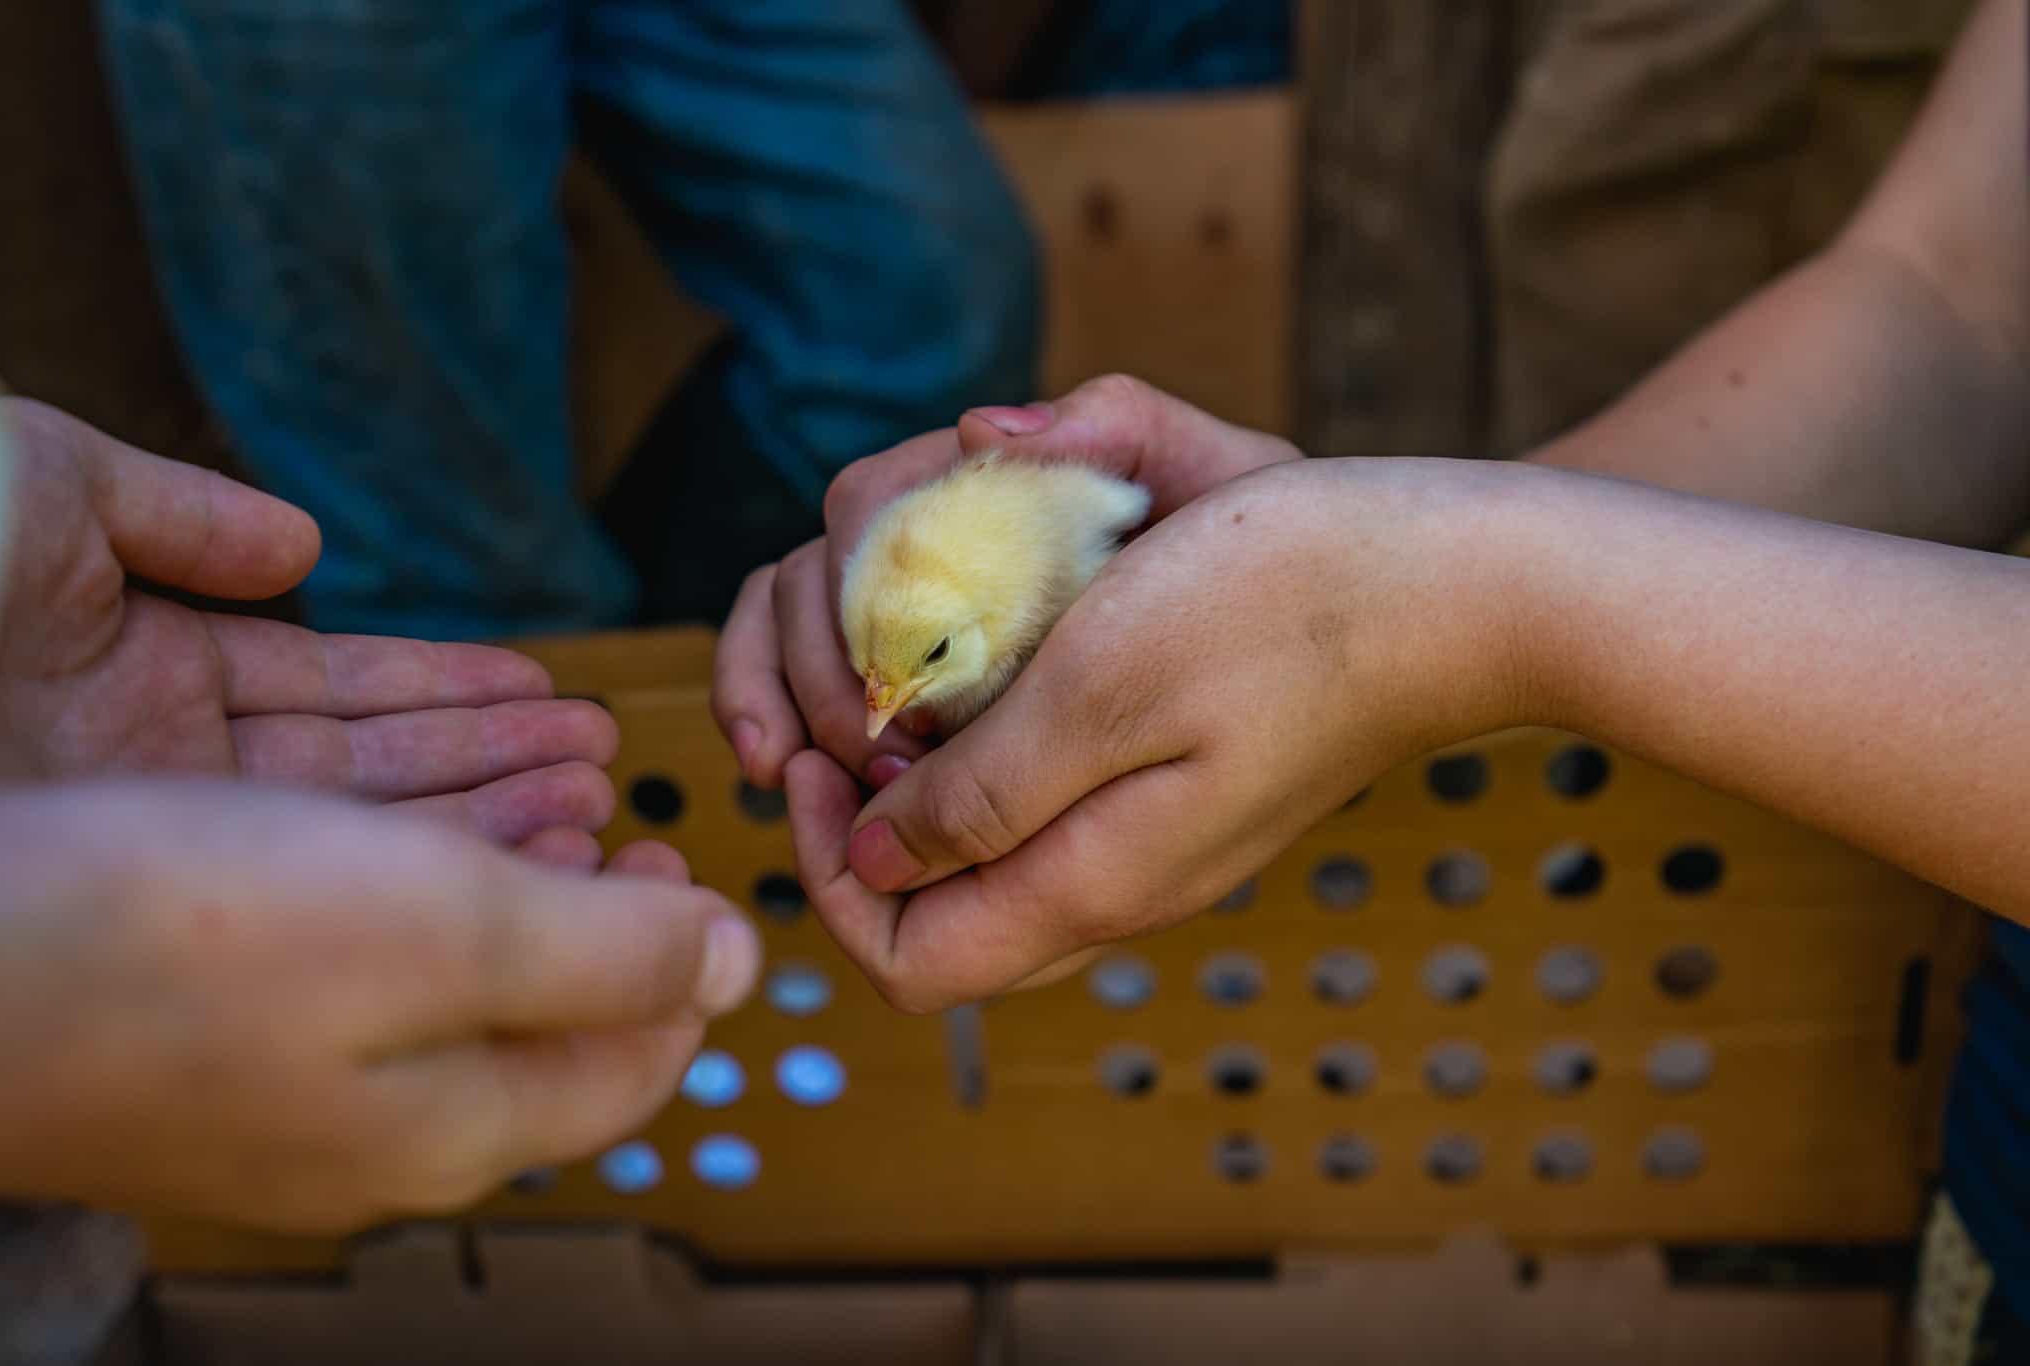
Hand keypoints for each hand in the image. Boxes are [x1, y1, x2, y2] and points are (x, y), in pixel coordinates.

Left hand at [0, 399, 615, 846]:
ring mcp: (156, 842)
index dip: (448, 688)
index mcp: (136, 670)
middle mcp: (155, 771)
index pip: (332, 686)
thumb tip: (303, 543)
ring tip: (597, 810)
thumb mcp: (51, 490)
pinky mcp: (153, 891)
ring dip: (481, 827)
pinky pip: (315, 884)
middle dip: (492, 768)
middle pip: (364, 775)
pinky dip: (422, 874)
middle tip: (606, 767)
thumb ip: (181, 515)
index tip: (548, 690)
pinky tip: (518, 859)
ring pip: (355, 843)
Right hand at [0, 778, 760, 1233]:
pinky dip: (398, 881)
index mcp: (457, 1129)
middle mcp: (375, 1134)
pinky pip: (345, 960)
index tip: (678, 852)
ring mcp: (280, 1092)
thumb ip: (609, 953)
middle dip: (595, 909)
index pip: (631, 1068)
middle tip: (609, 809)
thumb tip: (744, 964)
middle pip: (536, 1025)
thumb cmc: (185, 943)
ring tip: (523, 789)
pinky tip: (383, 820)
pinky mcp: (201, 1035)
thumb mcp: (448, 929)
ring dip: (502, 881)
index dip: (683, 964)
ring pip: (438, 984)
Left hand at [779, 404, 1541, 1010]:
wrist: (1459, 583)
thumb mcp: (1103, 686)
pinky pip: (1054, 799)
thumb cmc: (1285, 608)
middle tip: (848, 713)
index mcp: (1092, 882)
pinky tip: (1008, 647)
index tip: (815, 759)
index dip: (827, 877)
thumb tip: (875, 860)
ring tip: (916, 669)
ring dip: (925, 778)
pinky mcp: (1188, 785)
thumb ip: (980, 795)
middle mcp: (1119, 885)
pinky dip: (995, 741)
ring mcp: (1158, 840)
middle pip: (939, 923)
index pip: (904, 964)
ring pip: (989, 859)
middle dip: (860, 828)